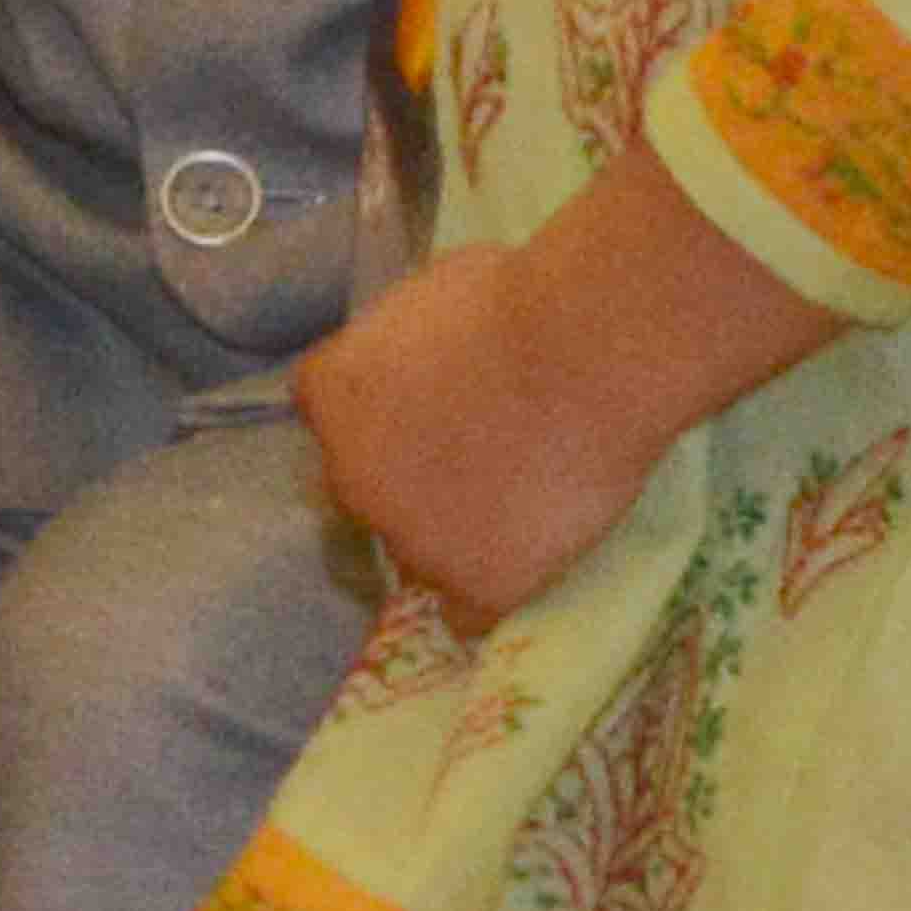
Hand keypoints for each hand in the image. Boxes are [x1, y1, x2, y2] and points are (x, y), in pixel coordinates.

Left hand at [298, 243, 660, 633]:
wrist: (580, 355)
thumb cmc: (515, 300)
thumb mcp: (426, 298)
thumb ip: (404, 349)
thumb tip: (423, 367)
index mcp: (329, 396)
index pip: (330, 414)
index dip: (381, 412)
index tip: (426, 402)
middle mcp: (349, 477)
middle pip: (366, 490)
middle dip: (409, 476)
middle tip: (475, 453)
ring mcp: (409, 541)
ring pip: (416, 553)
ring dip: (449, 535)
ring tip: (516, 503)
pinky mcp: (473, 586)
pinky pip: (466, 611)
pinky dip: (491, 590)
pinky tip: (525, 561)